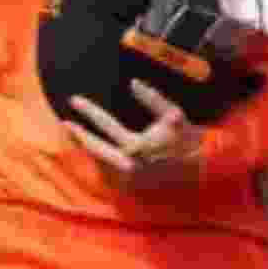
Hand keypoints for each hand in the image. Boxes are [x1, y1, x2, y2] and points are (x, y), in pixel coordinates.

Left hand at [66, 79, 203, 190]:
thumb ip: (152, 98)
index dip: (88, 111)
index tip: (74, 100)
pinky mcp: (132, 186)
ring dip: (90, 148)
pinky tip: (99, 152)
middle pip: (93, 148)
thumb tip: (133, 82)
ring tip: (79, 136)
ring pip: (100, 162)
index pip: (105, 125)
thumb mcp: (173, 114)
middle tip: (66, 124)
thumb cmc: (187, 138)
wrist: (201, 166)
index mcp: (135, 145)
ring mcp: (128, 178)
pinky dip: (102, 161)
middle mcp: (127, 164)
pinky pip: (110, 172)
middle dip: (79, 135)